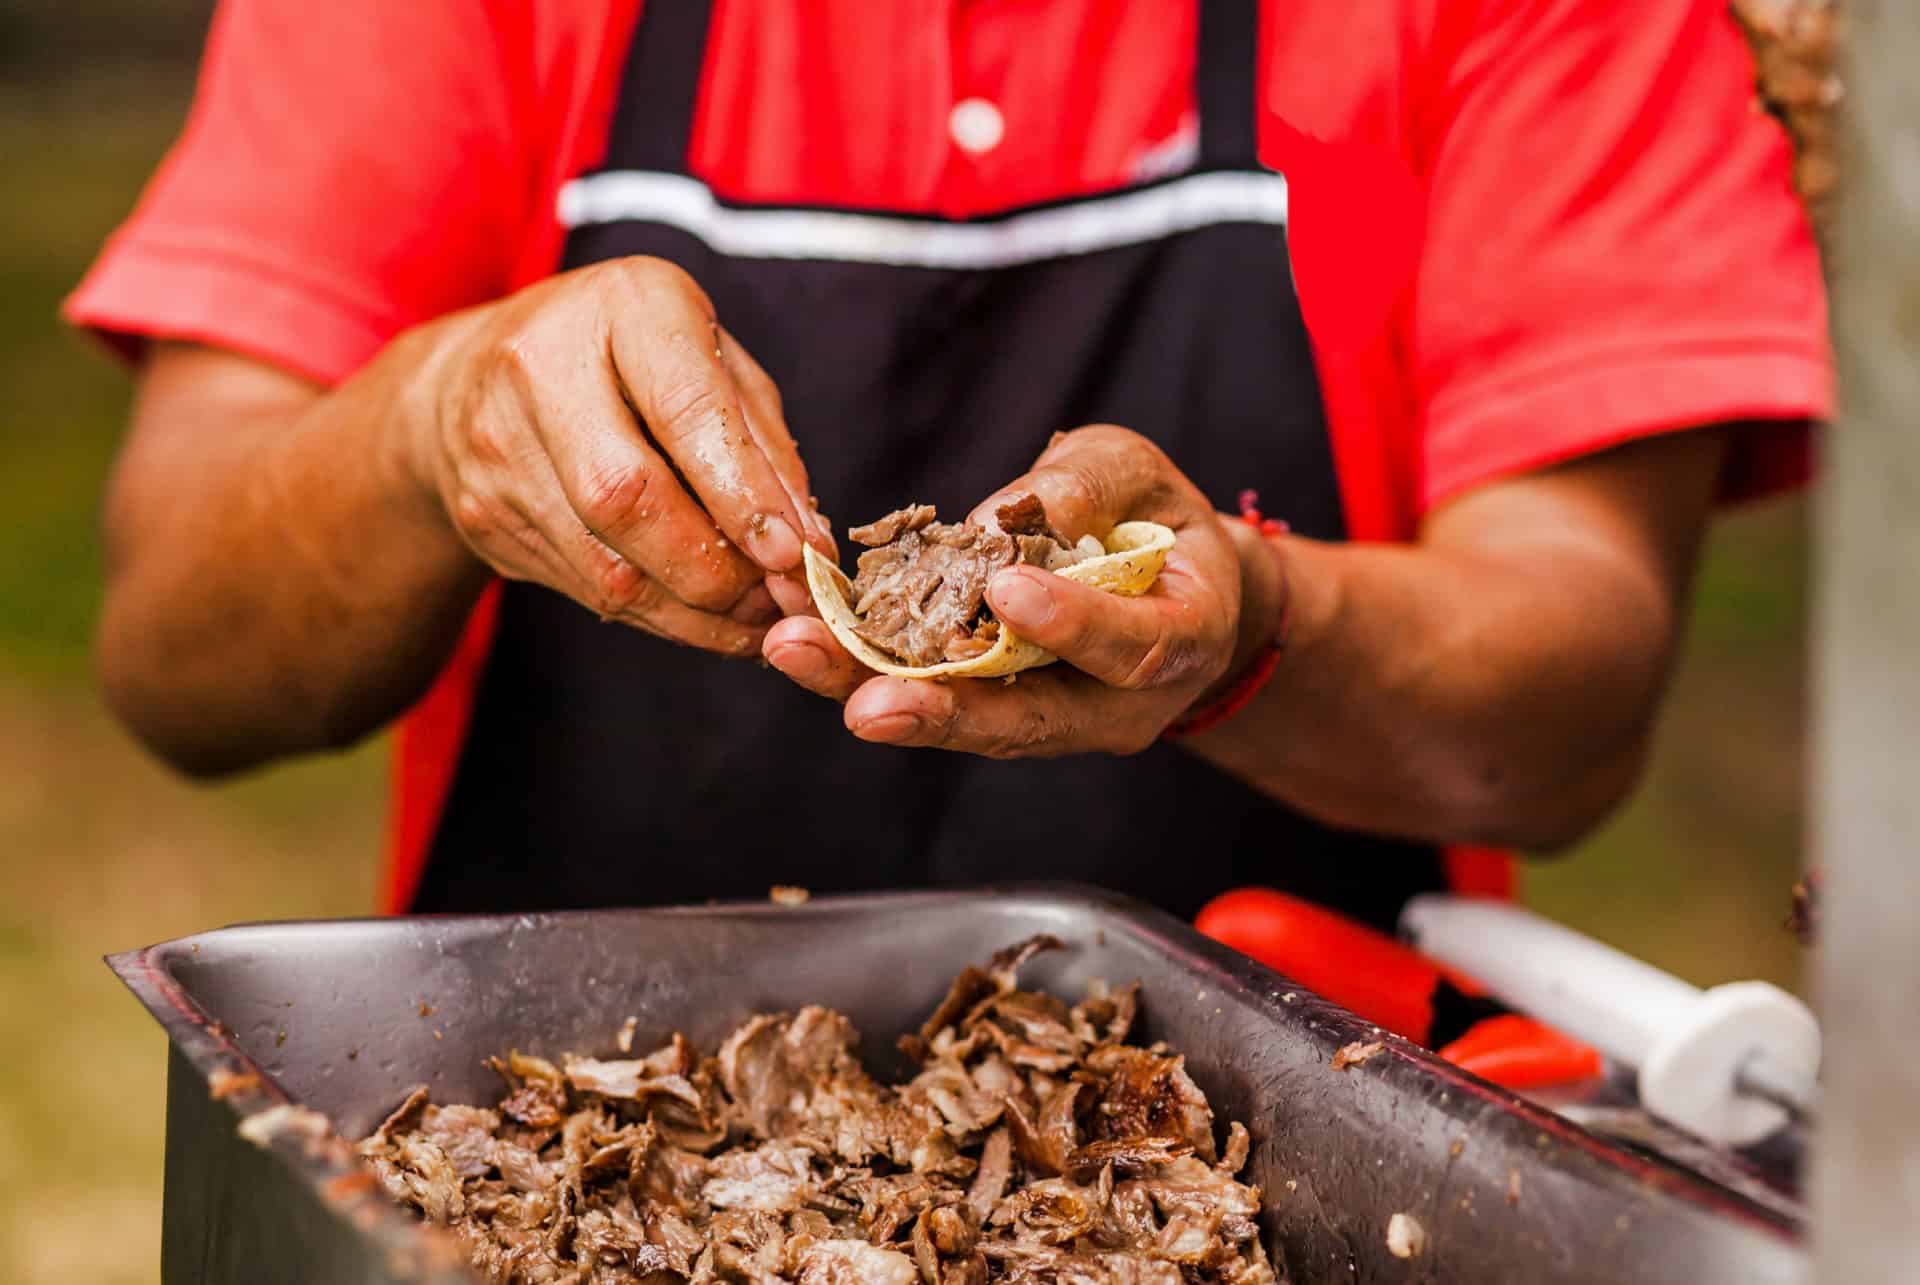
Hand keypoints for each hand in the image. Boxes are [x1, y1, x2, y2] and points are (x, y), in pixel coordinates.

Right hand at [401, 256, 834, 654]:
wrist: (467, 378)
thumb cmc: (621, 358)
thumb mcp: (706, 356)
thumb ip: (759, 438)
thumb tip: (805, 538)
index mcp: (622, 306)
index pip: (684, 409)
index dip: (743, 494)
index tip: (795, 552)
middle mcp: (541, 370)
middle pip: (628, 499)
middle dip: (719, 569)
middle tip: (781, 599)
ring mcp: (500, 451)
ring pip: (608, 568)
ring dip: (698, 611)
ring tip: (756, 620)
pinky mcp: (484, 519)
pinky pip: (588, 592)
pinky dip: (661, 618)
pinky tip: (704, 617)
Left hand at [765, 426, 1277, 755]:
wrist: (1168, 589)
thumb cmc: (1157, 520)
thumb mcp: (1141, 474)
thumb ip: (1089, 484)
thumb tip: (1017, 509)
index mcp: (1183, 640)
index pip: (1130, 649)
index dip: (1072, 626)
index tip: (1006, 593)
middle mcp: (1118, 706)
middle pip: (1030, 722)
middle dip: (942, 711)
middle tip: (865, 702)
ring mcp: (1056, 720)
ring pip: (969, 724)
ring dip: (877, 694)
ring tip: (800, 656)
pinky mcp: (998, 710)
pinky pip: (936, 700)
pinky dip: (866, 672)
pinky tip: (804, 642)